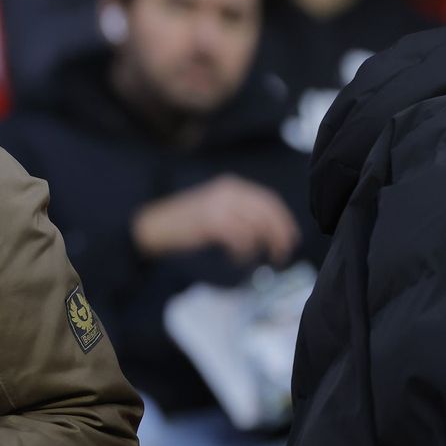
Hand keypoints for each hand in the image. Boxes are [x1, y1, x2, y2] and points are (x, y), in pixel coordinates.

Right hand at [131, 175, 298, 264]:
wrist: (155, 225)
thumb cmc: (186, 221)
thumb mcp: (216, 207)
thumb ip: (240, 211)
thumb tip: (268, 229)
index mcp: (232, 186)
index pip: (268, 200)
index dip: (283, 220)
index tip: (291, 238)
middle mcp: (228, 192)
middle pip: (267, 213)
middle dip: (280, 234)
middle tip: (283, 253)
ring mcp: (220, 206)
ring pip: (255, 226)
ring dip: (262, 245)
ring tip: (259, 259)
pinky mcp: (211, 222)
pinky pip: (239, 238)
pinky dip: (242, 251)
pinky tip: (237, 258)